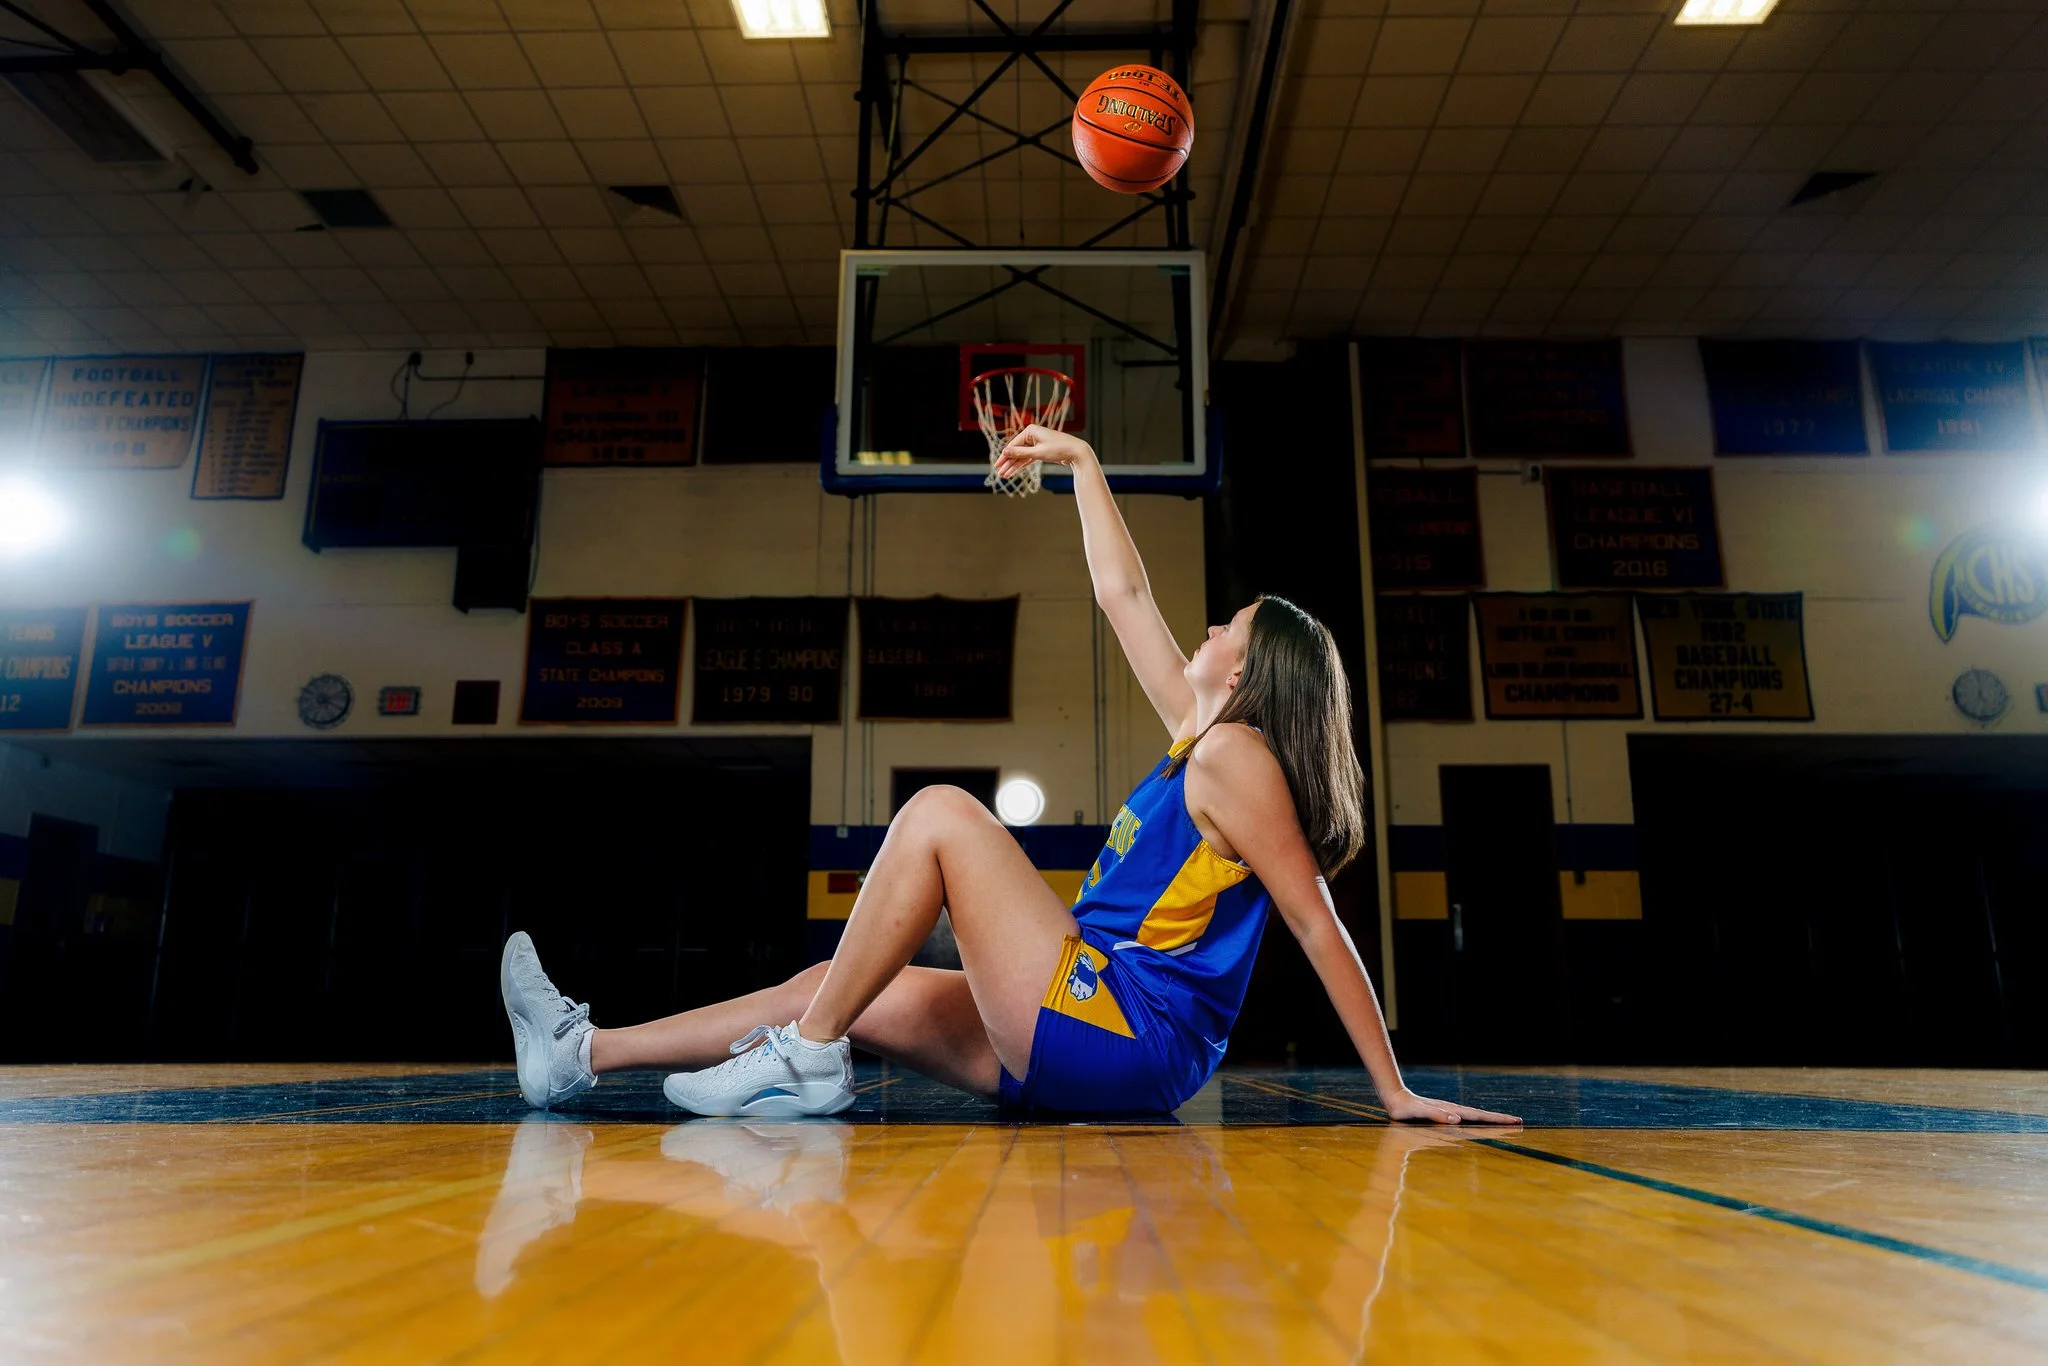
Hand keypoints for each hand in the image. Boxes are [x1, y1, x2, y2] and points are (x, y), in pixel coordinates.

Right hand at [995, 425, 1093, 481]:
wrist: (1077, 452)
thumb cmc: (1059, 449)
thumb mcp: (1037, 452)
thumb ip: (1020, 453)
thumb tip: (1005, 452)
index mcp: (1030, 431)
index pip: (1013, 444)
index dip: (1004, 456)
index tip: (997, 466)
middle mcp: (1033, 435)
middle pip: (1016, 450)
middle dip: (1008, 463)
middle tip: (1000, 473)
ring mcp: (1037, 442)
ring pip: (1022, 455)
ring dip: (1014, 466)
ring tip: (1005, 475)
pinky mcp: (1041, 450)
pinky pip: (1029, 457)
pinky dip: (1022, 465)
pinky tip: (1014, 471)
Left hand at [1382, 1089, 1520, 1125]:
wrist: (1395, 1098)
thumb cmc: (1405, 1109)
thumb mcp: (1419, 1113)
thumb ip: (1437, 1116)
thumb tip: (1457, 1119)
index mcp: (1452, 1111)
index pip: (1479, 1116)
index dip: (1497, 1119)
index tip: (1515, 1121)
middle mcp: (1454, 1110)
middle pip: (1482, 1115)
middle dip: (1500, 1119)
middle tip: (1519, 1121)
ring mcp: (1451, 1111)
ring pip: (1475, 1115)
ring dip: (1491, 1119)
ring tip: (1506, 1122)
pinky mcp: (1445, 1113)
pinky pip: (1467, 1117)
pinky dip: (1478, 1119)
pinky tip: (1480, 1122)